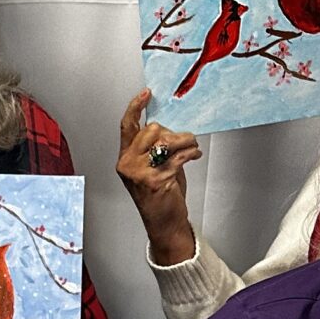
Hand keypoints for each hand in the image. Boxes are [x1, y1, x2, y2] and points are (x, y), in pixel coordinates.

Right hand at [116, 90, 203, 266]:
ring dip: (185, 141)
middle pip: (151, 130)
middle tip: (184, 140)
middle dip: (173, 132)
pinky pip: (178, 156)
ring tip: (191, 147)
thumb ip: (153, 148)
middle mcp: (128, 165)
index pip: (127, 127)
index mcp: (125, 159)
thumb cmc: (160, 196)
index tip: (146, 94)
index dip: (135, 107)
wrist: (164, 223)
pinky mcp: (156, 181)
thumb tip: (168, 128)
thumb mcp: (151, 168)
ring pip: (166, 140)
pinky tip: (194, 156)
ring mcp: (140, 173)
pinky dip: (191, 153)